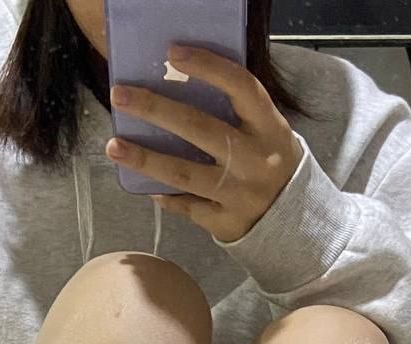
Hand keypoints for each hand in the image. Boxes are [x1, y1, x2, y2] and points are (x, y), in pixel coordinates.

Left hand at [105, 44, 302, 242]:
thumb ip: (237, 112)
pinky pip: (187, 207)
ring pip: (184, 173)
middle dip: (156, 110)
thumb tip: (180, 84)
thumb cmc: (271, 164)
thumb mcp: (268, 133)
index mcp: (269, 128)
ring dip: (145, 159)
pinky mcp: (226, 223)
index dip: (207, 66)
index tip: (172, 52)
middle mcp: (255, 160)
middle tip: (121, 96)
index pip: (239, 87)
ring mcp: (240, 194)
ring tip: (114, 146)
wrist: (296, 222)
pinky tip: (145, 186)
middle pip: (199, 128)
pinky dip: (165, 196)